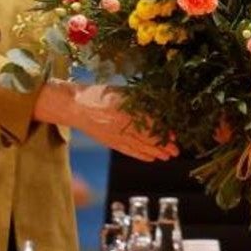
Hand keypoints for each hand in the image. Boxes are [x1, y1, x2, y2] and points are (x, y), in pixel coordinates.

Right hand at [33, 81, 177, 161]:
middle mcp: (120, 125)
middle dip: (162, 146)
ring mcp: (114, 136)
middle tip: (175, 151)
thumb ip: (139, 101)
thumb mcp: (122, 92)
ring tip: (167, 156)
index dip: (162, 131)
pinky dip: (140, 155)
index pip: (148, 124)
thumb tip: (159, 108)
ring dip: (154, 153)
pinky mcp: (109, 142)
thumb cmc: (98, 94)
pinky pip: (127, 151)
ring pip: (138, 147)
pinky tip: (150, 158)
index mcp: (124, 110)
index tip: (173, 135)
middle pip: (146, 138)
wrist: (75, 106)